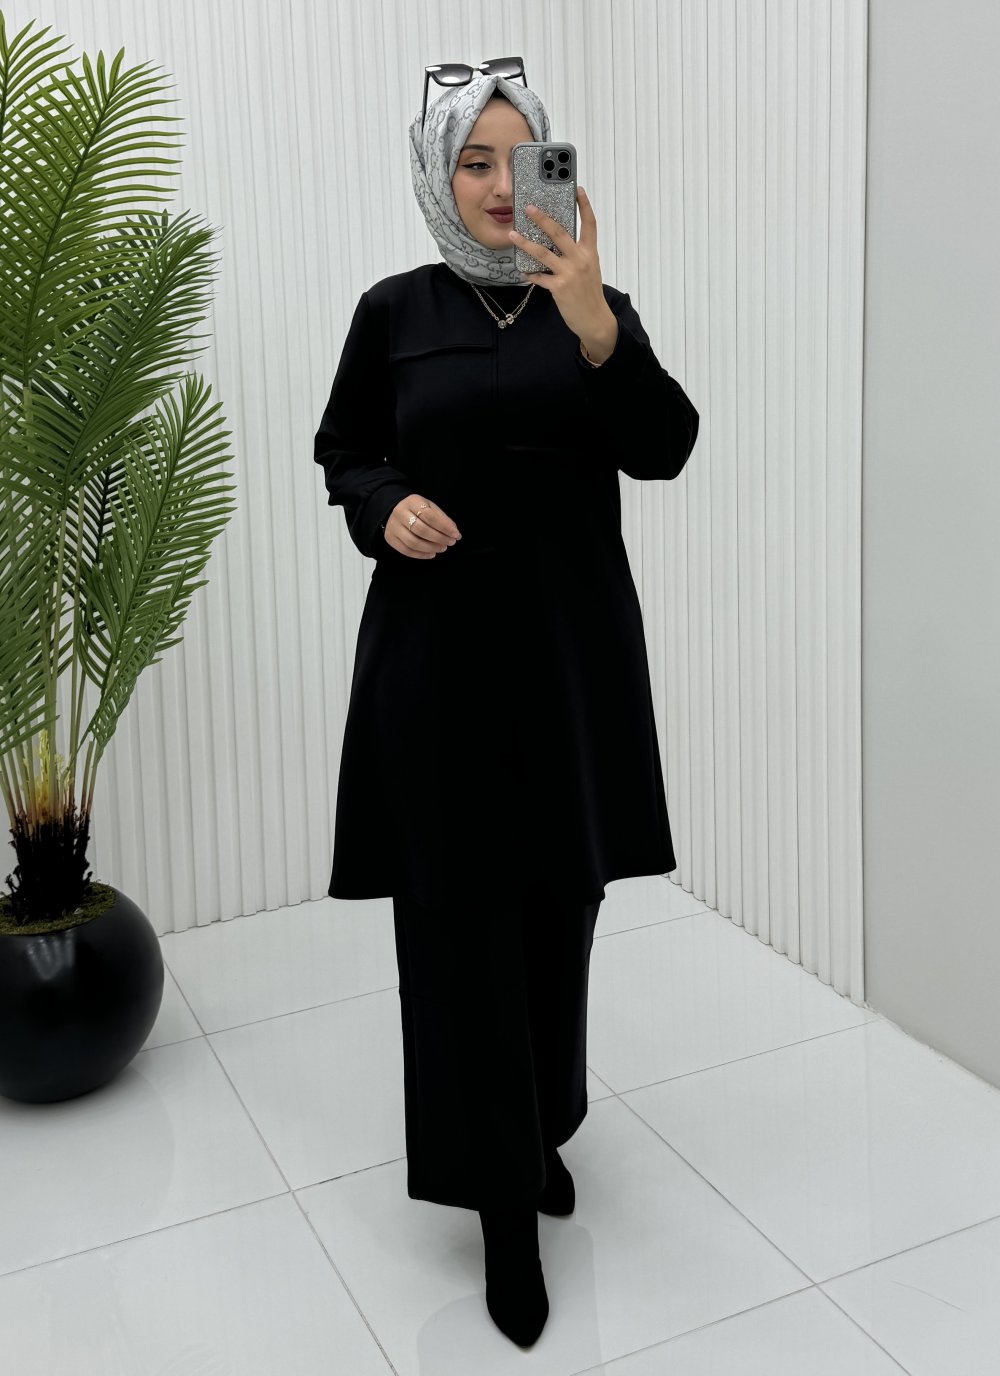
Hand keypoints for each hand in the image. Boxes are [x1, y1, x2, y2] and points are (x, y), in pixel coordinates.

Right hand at [384, 495, 461, 558]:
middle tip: (450, 543)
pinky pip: (406, 550)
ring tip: (442, 548)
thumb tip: (455, 533)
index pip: (429, 516)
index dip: (444, 527)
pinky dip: (421, 555)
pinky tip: (431, 554)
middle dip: (439, 538)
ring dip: (431, 548)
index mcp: (412, 502)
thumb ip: (442, 518)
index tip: (456, 534)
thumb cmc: (417, 510)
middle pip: (421, 530)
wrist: (395, 510)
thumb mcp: (430, 507)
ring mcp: (393, 527)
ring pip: (413, 542)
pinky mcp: (390, 538)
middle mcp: (400, 513)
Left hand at [509, 186, 614, 344]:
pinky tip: (523, 271)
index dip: (585, 205)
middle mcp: (581, 259)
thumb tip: (557, 242)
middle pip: (560, 232)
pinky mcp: (559, 288)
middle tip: (529, 207)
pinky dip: (530, 274)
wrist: (595, 319)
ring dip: (525, 243)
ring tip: (513, 234)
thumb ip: (577, 254)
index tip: (578, 189)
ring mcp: (569, 273)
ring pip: (543, 253)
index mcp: (590, 252)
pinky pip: (539, 277)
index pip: (590, 223)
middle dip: (542, 218)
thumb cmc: (590, 293)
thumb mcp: (590, 269)